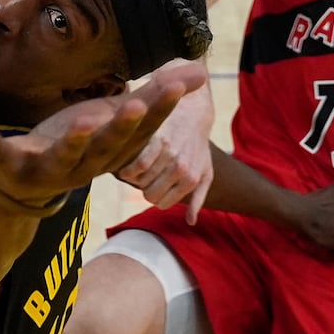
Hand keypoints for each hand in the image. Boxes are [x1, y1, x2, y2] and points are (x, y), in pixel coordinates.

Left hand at [0, 62, 207, 209]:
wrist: (24, 189)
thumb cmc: (79, 145)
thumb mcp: (116, 119)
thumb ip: (156, 96)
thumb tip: (201, 73)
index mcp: (112, 152)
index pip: (143, 132)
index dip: (160, 110)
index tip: (177, 86)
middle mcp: (86, 165)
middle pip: (109, 147)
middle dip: (122, 126)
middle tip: (136, 103)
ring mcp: (49, 170)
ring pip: (64, 156)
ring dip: (73, 139)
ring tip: (81, 119)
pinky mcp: (13, 169)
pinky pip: (1, 155)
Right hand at [115, 78, 215, 220]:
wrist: (194, 110)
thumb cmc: (198, 146)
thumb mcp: (205, 172)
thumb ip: (198, 198)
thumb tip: (191, 222)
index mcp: (192, 179)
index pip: (162, 204)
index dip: (154, 198)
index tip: (152, 187)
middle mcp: (181, 168)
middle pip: (149, 195)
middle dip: (144, 189)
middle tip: (143, 179)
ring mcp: (168, 154)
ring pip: (139, 182)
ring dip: (134, 178)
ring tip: (135, 169)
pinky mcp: (155, 139)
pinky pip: (135, 165)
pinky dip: (128, 168)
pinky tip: (128, 162)